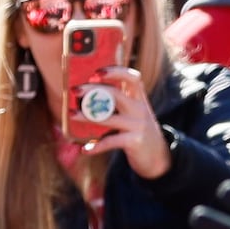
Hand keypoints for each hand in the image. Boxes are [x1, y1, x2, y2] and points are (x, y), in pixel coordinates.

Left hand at [81, 65, 171, 179]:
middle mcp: (140, 109)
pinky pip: (111, 141)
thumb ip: (116, 103)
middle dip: (92, 90)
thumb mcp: (133, 113)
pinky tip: (85, 149)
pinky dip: (96, 146)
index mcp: (139, 99)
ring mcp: (138, 125)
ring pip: (108, 117)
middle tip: (75, 91)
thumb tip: (84, 96)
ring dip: (86, 116)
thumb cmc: (137, 131)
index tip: (96, 73)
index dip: (115, 72)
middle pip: (115, 94)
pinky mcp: (135, 141)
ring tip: (72, 115)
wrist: (157, 156)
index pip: (132, 78)